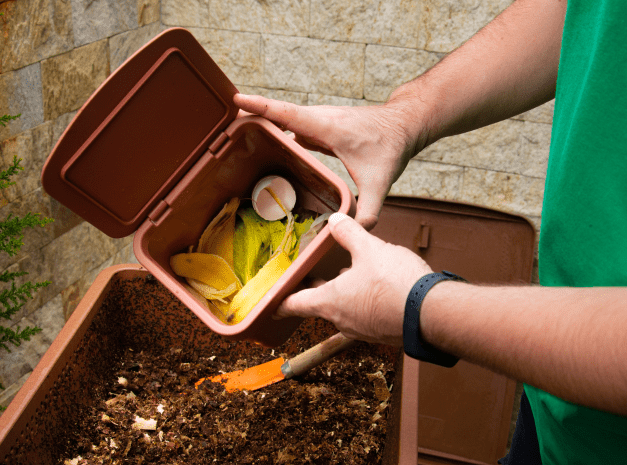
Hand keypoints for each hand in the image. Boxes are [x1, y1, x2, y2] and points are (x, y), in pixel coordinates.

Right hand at [233, 93, 422, 229]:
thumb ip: (369, 208)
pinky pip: (292, 128)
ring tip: (236, 140)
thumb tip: (358, 230)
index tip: (235, 100)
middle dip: (251, 119)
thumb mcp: (380, 180)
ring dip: (263, 126)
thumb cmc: (391, 145)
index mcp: (325, 126)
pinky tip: (267, 150)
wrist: (403, 125)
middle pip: (277, 116)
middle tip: (224, 130)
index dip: (260, 106)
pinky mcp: (320, 127)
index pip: (285, 113)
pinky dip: (278, 135)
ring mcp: (318, 121)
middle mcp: (318, 119)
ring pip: (284, 121)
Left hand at [277, 213, 432, 344]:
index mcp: (330, 301)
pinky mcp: (383, 331)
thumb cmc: (396, 284)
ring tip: (352, 273)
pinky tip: (379, 286)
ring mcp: (363, 329)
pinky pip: (367, 315)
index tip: (272, 302)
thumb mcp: (370, 249)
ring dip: (346, 293)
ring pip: (346, 309)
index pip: (295, 304)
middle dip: (319, 290)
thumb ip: (349, 233)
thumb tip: (336, 220)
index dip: (281, 301)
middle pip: (322, 305)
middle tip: (315, 277)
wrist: (432, 313)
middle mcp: (343, 319)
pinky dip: (366, 301)